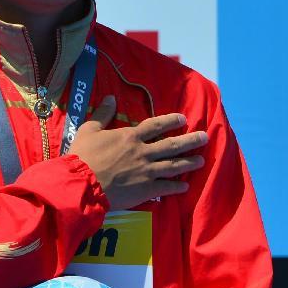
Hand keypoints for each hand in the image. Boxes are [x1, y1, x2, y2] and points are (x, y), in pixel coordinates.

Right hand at [70, 97, 207, 209]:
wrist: (82, 184)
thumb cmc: (82, 156)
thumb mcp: (89, 130)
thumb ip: (102, 114)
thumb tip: (111, 98)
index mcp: (130, 137)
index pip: (156, 125)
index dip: (171, 120)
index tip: (183, 118)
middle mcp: (143, 152)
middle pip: (172, 145)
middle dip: (190, 141)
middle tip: (205, 137)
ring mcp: (146, 171)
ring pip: (173, 165)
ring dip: (189, 163)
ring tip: (201, 160)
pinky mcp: (145, 190)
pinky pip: (165, 187)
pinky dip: (177, 187)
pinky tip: (186, 186)